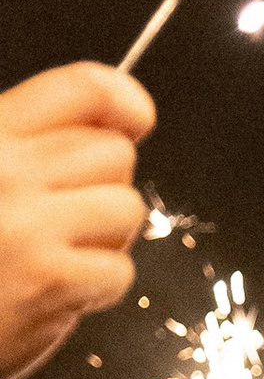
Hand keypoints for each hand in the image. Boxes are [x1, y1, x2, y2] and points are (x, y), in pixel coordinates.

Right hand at [0, 62, 154, 378]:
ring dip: (105, 234)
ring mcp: (30, 227)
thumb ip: (19, 143)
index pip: (83, 90)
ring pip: (126, 208)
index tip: (135, 117)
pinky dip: (97, 285)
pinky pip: (117, 271)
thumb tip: (103, 124)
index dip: (124, 100)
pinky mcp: (48, 282)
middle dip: (103, 182)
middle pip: (114, 153)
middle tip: (69, 210)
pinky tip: (59, 288)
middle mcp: (8, 171)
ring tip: (62, 249)